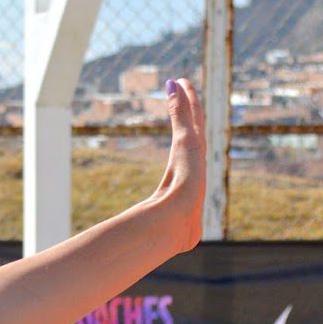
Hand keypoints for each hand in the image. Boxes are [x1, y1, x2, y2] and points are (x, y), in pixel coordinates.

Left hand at [145, 78, 205, 256]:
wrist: (168, 226)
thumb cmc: (157, 229)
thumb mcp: (148, 221)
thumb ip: (136, 224)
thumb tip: (126, 238)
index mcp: (186, 179)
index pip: (187, 150)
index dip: (187, 134)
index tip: (184, 120)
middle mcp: (195, 165)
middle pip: (194, 131)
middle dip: (191, 111)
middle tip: (185, 88)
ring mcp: (195, 157)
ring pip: (192, 123)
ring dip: (188, 104)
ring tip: (181, 84)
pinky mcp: (190, 148)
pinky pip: (186, 119)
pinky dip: (182, 104)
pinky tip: (176, 86)